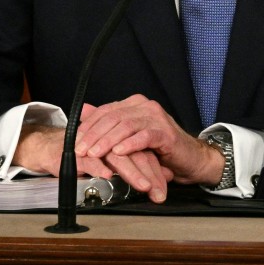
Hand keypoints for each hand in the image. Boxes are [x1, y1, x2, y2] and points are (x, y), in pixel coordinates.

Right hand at [16, 121, 172, 202]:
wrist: (55, 148)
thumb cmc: (91, 155)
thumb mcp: (120, 161)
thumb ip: (144, 165)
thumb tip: (169, 175)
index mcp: (123, 137)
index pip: (144, 152)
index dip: (155, 170)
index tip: (164, 189)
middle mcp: (111, 138)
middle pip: (134, 153)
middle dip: (148, 174)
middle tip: (158, 191)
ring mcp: (94, 144)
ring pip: (116, 156)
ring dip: (131, 172)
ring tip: (143, 186)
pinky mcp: (77, 152)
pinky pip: (90, 159)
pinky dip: (99, 167)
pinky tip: (109, 176)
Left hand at [75, 95, 224, 188]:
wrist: (189, 159)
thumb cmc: (159, 150)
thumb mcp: (129, 137)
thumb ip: (108, 124)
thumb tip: (83, 111)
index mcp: (135, 105)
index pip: (106, 111)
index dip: (88, 126)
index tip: (74, 141)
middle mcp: (145, 107)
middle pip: (113, 117)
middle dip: (93, 135)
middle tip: (79, 149)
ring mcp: (157, 118)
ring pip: (126, 126)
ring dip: (107, 141)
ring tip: (94, 153)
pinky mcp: (166, 133)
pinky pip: (144, 136)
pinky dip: (129, 144)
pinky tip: (118, 152)